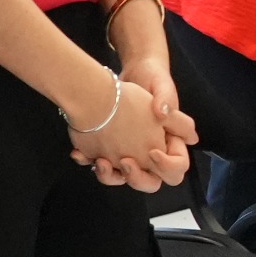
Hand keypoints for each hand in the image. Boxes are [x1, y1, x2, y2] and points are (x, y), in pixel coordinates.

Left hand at [68, 79, 189, 191]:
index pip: (176, 167)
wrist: (123, 75)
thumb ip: (166, 99)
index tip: (153, 153)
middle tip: (124, 161)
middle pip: (149, 181)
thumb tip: (163, 112)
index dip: (167, 165)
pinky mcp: (108, 150)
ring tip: (99, 161)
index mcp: (168, 141)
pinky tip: (78, 153)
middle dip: (136, 178)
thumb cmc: (149, 78)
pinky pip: (100, 167)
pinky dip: (88, 162)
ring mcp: (128, 154)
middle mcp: (149, 153)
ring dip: (109, 175)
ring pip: (121, 179)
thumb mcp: (161, 86)